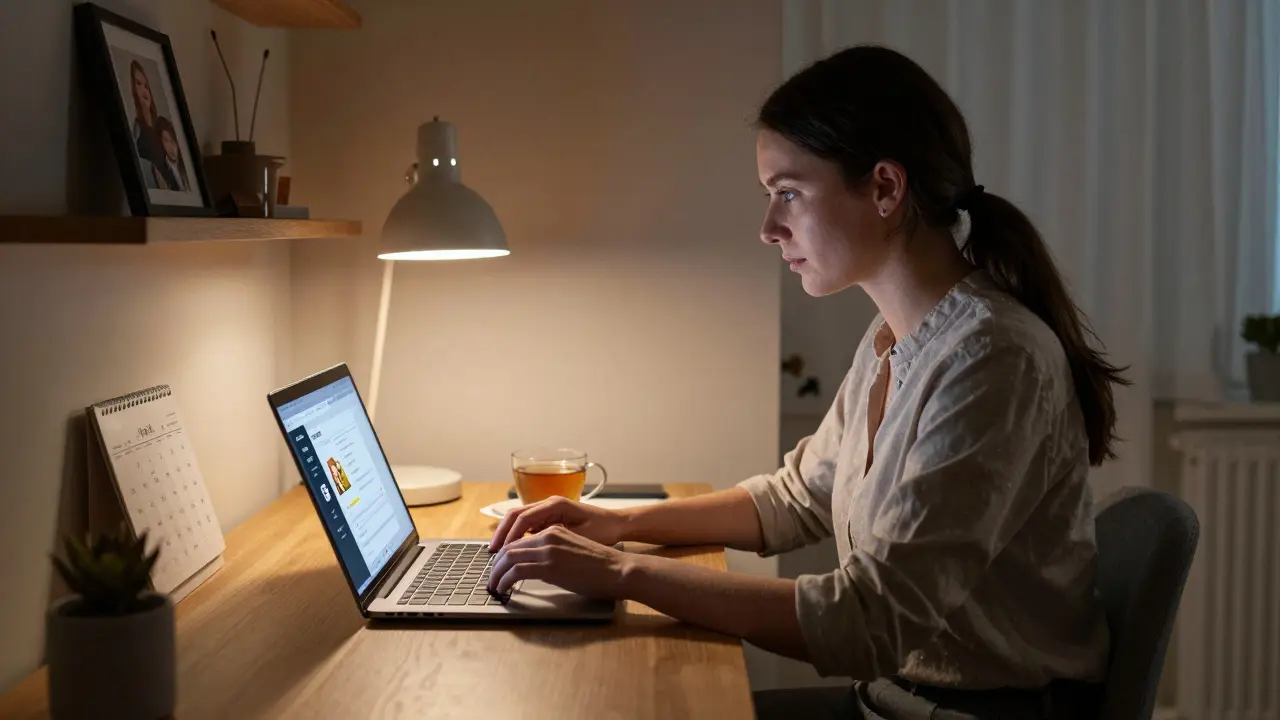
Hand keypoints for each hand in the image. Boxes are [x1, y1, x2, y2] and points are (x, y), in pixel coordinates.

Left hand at [487, 525, 631, 598]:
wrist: (617, 570)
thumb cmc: (600, 566)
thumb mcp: (572, 551)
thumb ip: (553, 554)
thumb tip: (536, 568)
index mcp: (553, 530)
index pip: (519, 540)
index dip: (504, 555)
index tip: (499, 567)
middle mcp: (547, 536)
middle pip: (509, 547)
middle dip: (496, 565)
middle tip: (492, 579)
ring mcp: (547, 550)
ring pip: (508, 558)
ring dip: (497, 574)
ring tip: (494, 586)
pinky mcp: (549, 566)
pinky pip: (516, 572)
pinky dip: (505, 581)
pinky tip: (504, 589)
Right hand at [488, 495, 625, 551]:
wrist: (619, 524)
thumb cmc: (604, 530)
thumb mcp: (580, 537)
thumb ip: (556, 540)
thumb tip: (531, 550)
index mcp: (555, 505)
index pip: (522, 518)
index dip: (509, 536)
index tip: (500, 552)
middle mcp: (549, 503)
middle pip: (515, 515)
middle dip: (502, 533)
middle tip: (492, 552)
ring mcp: (549, 509)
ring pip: (520, 519)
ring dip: (507, 534)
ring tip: (498, 552)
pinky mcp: (551, 517)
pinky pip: (529, 524)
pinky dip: (518, 535)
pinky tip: (513, 549)